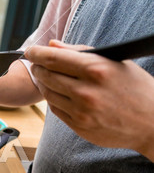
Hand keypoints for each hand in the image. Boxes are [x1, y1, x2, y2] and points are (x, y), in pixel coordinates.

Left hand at [25, 40, 153, 159]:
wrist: (152, 122)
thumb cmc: (135, 88)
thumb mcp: (114, 63)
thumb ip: (80, 53)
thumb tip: (52, 46)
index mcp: (97, 70)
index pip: (55, 58)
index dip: (37, 53)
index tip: (30, 51)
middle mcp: (86, 92)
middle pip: (47, 76)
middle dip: (37, 67)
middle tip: (35, 63)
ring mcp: (81, 112)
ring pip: (48, 94)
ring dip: (42, 84)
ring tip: (43, 77)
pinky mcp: (79, 127)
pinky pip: (56, 110)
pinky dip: (52, 99)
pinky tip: (54, 93)